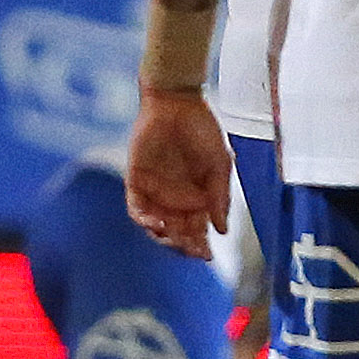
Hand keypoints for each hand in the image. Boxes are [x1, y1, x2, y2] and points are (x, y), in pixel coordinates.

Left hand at [129, 89, 232, 249]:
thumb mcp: (220, 165)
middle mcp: (175, 199)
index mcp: (198, 198)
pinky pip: (136, 208)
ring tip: (175, 238)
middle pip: (177, 233)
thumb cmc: (203, 130)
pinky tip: (156, 224)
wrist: (177, 103)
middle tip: (191, 249)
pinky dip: (144, 220)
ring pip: (156, 226)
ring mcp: (155, 192)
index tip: (206, 254)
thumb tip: (222, 230)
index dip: (200, 245)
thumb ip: (220, 197)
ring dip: (164, 237)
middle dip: (183, 245)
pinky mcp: (136, 181)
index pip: (197, 230)